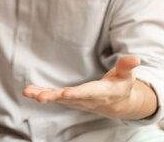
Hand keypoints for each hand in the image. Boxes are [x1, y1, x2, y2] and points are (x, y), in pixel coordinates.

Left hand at [23, 55, 156, 119]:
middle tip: (41, 97)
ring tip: (29, 93)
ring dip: (43, 95)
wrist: (117, 104)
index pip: (89, 93)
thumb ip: (127, 66)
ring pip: (58, 99)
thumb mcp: (127, 76)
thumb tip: (136, 58)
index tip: (66, 94)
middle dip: (55, 98)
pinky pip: (54, 97)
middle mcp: (87, 99)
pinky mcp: (68, 99)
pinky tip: (27, 91)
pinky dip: (40, 94)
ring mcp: (76, 101)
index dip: (78, 94)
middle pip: (69, 99)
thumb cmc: (121, 86)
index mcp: (102, 93)